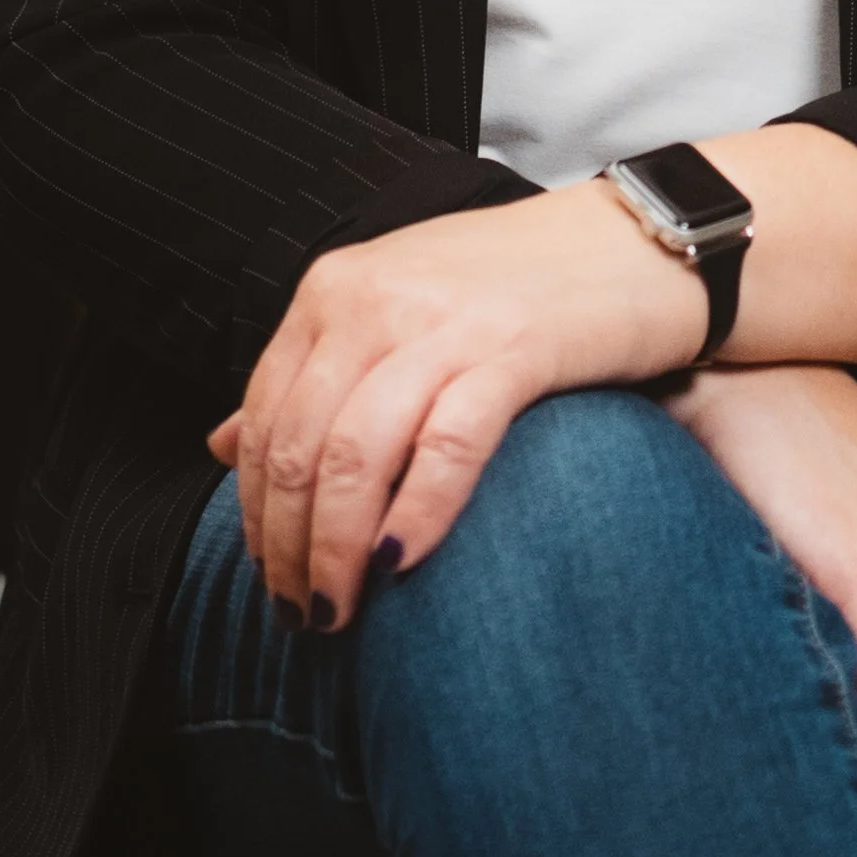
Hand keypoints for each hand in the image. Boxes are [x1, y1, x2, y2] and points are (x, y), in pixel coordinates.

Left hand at [206, 182, 703, 629]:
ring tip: (341, 612)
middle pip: (297, 446)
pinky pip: (444, 445)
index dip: (254, 513)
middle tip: (300, 618)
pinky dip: (416, 514)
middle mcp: (374, 300)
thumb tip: (218, 445)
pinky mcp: (516, 348)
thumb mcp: (397, 309)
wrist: (639, 239)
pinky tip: (405, 565)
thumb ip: (313, 371)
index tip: (269, 577)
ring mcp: (443, 321)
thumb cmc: (517, 286)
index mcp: (335, 290)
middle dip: (286, 548)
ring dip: (334, 550)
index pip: (262, 419)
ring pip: (353, 455)